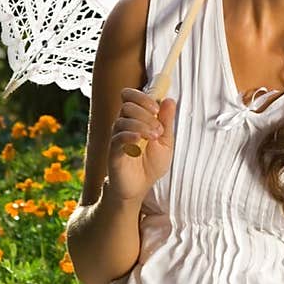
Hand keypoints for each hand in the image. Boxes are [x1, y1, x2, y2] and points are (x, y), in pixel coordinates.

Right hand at [106, 87, 176, 203]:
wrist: (139, 187)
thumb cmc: (151, 164)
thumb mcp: (165, 141)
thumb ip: (166, 121)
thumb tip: (169, 100)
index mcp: (136, 119)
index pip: (130, 96)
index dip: (142, 97)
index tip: (157, 108)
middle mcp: (124, 125)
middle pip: (127, 105)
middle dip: (145, 113)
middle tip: (158, 129)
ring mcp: (117, 137)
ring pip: (123, 120)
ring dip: (142, 125)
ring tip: (153, 137)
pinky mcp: (113, 151)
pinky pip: (117, 137)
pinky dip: (130, 135)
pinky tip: (139, 140)